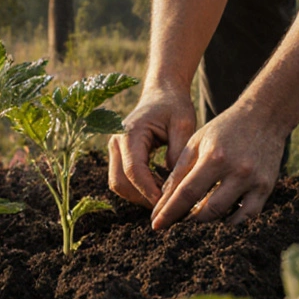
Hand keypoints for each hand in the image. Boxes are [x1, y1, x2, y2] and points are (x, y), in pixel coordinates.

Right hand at [108, 87, 196, 207]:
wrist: (162, 94)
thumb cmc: (174, 106)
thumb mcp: (183, 124)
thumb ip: (178, 153)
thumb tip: (173, 184)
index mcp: (130, 133)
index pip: (133, 169)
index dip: (148, 189)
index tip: (166, 202)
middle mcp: (116, 142)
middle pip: (120, 181)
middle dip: (142, 197)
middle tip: (166, 205)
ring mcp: (115, 150)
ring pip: (119, 184)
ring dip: (139, 195)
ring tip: (163, 198)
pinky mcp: (119, 155)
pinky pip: (123, 179)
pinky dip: (138, 188)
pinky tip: (159, 189)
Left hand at [151, 103, 285, 228]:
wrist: (264, 116)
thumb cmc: (224, 128)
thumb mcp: (197, 142)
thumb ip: (180, 170)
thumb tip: (163, 199)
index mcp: (214, 158)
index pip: (187, 193)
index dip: (169, 212)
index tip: (156, 225)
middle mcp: (237, 171)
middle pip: (208, 210)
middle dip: (189, 219)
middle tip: (178, 221)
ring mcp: (255, 181)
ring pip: (228, 217)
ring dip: (209, 221)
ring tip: (196, 218)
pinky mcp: (267, 187)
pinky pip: (249, 216)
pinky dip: (232, 221)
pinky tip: (221, 217)